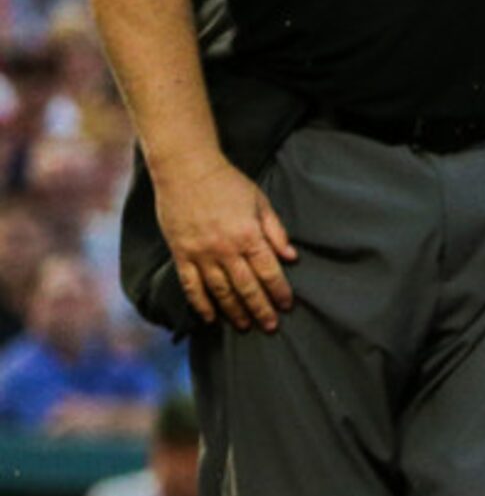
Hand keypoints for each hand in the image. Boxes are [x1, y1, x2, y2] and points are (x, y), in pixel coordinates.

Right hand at [155, 152, 295, 331]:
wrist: (186, 169)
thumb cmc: (227, 183)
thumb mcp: (260, 202)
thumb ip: (275, 231)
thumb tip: (292, 257)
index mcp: (248, 235)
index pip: (269, 272)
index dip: (279, 292)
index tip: (287, 306)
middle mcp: (225, 249)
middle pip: (247, 287)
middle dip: (261, 309)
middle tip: (270, 326)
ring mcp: (201, 253)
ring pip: (220, 291)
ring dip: (234, 311)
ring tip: (246, 326)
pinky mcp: (181, 254)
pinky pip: (191, 285)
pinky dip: (201, 304)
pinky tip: (210, 318)